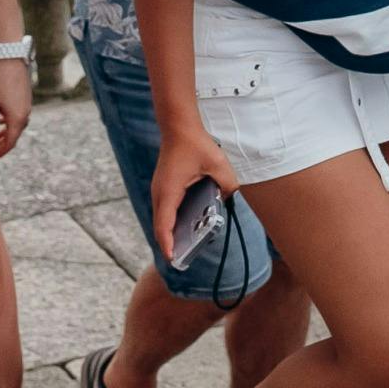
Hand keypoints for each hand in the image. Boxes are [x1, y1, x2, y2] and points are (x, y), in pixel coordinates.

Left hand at [0, 55, 33, 157]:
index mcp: (17, 118)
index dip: (1, 152)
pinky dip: (8, 123)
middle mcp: (24, 114)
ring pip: (16, 126)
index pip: (11, 142)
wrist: (12, 60)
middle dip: (1, 144)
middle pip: (14, 136)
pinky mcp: (24, 99)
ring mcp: (26, 106)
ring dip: (4, 133)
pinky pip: (17, 117)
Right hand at [149, 123, 242, 258]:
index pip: (164, 225)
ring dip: (169, 232)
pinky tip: (185, 226)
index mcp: (169, 192)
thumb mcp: (218, 165)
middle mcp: (159, 194)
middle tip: (182, 260)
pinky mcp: (163, 187)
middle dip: (170, 244)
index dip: (168, 244)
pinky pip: (165, 209)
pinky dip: (171, 221)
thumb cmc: (195, 145)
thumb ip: (227, 184)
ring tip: (184, 248)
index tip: (173, 258)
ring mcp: (159, 190)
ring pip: (161, 218)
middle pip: (161, 226)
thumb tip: (229, 199)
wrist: (179, 127)